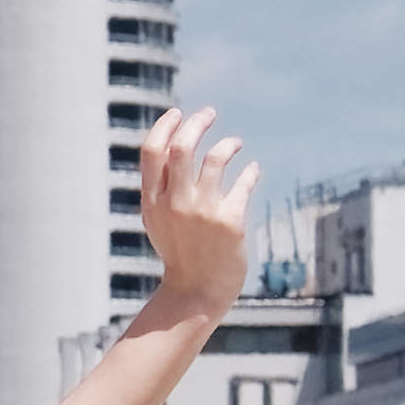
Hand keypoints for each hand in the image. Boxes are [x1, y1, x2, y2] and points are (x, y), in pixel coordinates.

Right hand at [134, 107, 257, 311]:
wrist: (197, 291)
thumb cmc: (180, 253)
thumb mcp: (159, 221)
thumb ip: (162, 189)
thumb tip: (174, 148)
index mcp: (152, 202)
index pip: (152, 151)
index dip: (165, 125)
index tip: (178, 113)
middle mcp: (174, 203)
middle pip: (182, 146)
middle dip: (196, 122)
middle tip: (209, 113)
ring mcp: (202, 211)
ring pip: (215, 158)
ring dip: (228, 144)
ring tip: (235, 144)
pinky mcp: (230, 220)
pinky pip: (243, 182)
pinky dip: (250, 171)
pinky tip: (252, 169)